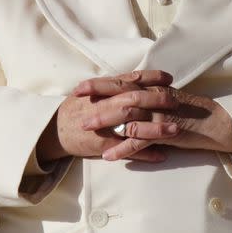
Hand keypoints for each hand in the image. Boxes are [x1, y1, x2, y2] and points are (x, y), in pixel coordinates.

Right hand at [37, 70, 179, 162]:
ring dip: (156, 128)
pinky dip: (145, 153)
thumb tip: (135, 77)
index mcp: (103, 90)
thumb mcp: (91, 91)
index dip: (151, 77)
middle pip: (135, 100)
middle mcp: (104, 105)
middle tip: (177, 101)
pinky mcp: (103, 145)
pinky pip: (126, 150)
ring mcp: (104, 126)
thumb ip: (111, 85)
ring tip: (176, 130)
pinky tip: (162, 155)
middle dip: (158, 100)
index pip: (130, 79)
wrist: (53, 130)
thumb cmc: (75, 109)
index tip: (169, 77)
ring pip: (133, 126)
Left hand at [74, 80, 231, 160]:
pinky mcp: (167, 132)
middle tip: (76, 102)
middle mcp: (156, 97)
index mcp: (154, 87)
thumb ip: (148, 97)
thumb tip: (127, 98)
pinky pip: (142, 140)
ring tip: (86, 128)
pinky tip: (109, 155)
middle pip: (121, 94)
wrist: (219, 123)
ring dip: (105, 121)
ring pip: (128, 115)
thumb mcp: (168, 100)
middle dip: (97, 97)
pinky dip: (124, 148)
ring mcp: (161, 114)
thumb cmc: (192, 112)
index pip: (123, 81)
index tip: (80, 86)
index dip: (101, 83)